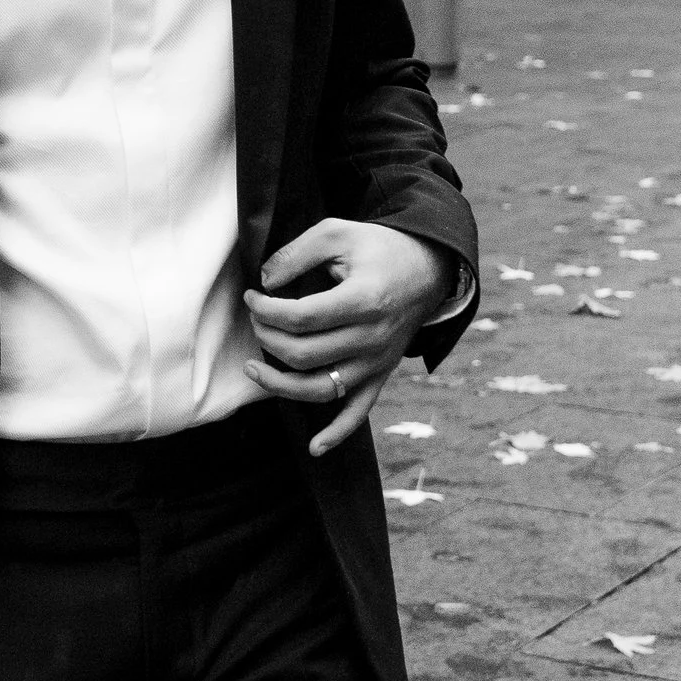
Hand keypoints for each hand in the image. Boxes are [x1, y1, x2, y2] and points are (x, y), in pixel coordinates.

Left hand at [244, 220, 456, 455]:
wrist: (429, 268)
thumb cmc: (379, 248)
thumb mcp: (338, 232)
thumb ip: (297, 253)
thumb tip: (266, 281)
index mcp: (363, 300)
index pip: (299, 318)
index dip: (265, 310)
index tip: (252, 298)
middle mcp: (372, 338)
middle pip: (303, 354)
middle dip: (267, 338)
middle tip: (257, 320)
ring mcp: (376, 362)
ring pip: (320, 389)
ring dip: (279, 384)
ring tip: (253, 369)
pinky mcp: (380, 375)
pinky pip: (358, 412)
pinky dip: (337, 433)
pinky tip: (315, 448)